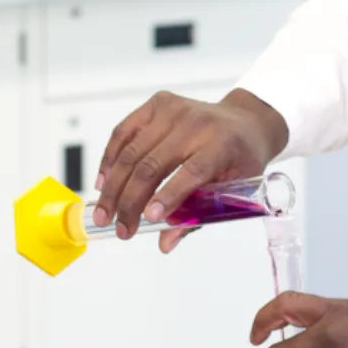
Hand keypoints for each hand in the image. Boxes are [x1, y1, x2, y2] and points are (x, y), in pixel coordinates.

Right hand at [94, 89, 288, 248]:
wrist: (244, 122)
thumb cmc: (240, 158)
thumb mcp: (233, 190)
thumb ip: (197, 216)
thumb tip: (165, 243)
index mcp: (222, 145)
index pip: (192, 171)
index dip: (168, 196)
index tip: (147, 220)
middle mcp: (196, 123)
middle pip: (153, 164)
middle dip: (131, 202)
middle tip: (120, 229)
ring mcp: (174, 110)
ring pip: (132, 151)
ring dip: (114, 187)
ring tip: (105, 214)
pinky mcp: (157, 104)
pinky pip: (123, 132)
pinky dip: (110, 160)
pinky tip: (104, 183)